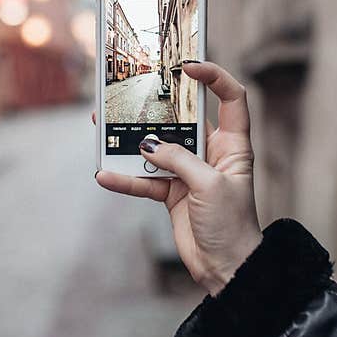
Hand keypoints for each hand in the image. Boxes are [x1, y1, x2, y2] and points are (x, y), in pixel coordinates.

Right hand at [95, 62, 261, 294]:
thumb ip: (179, 160)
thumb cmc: (232, 226)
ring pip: (156, 149)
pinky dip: (125, 178)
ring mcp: (189, 172)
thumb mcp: (209, 185)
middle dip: (157, 107)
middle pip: (183, 120)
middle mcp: (211, 153)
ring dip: (131, 143)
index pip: (230, 98)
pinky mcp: (172, 192)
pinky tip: (106, 175)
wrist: (227, 269)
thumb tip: (149, 145)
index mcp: (233, 145)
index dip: (214, 77)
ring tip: (104, 130)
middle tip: (133, 91)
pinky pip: (144, 180)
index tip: (188, 67)